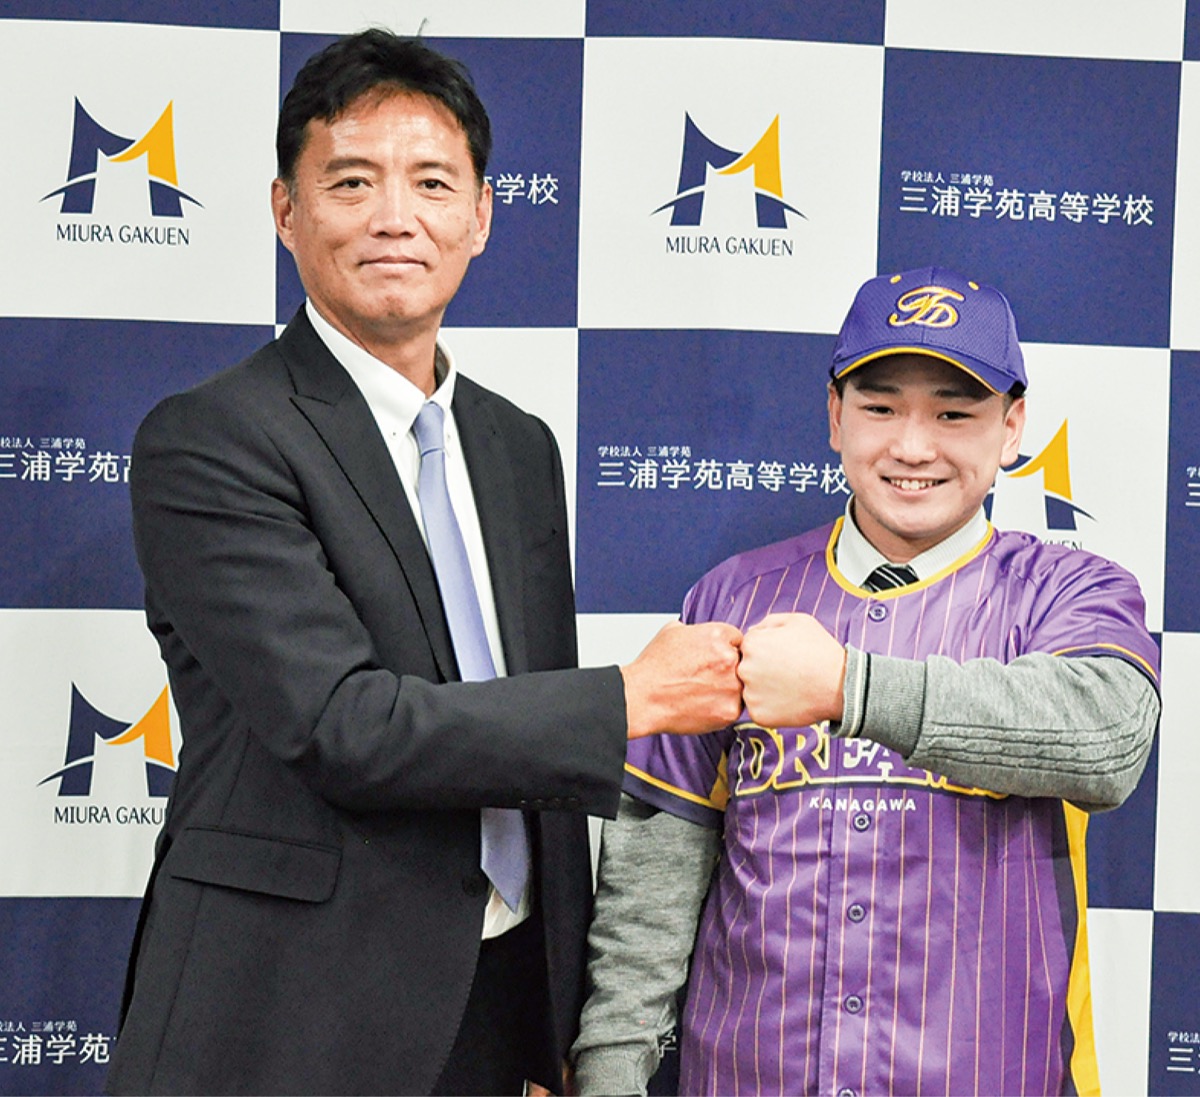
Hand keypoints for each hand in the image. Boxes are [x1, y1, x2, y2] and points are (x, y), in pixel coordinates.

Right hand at [621, 620, 743, 737]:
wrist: (642, 697)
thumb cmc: (653, 667)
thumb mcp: (672, 631)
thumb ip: (696, 629)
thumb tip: (703, 632)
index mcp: (717, 635)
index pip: (738, 640)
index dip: (725, 649)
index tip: (714, 659)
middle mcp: (728, 658)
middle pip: (743, 663)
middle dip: (729, 669)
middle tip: (707, 677)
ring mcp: (731, 686)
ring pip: (741, 687)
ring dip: (727, 689)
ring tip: (701, 692)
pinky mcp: (729, 710)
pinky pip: (735, 707)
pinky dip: (721, 707)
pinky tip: (702, 704)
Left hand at [738, 613, 845, 728]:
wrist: (839, 686)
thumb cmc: (820, 651)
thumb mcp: (797, 621)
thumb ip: (769, 622)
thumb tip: (752, 631)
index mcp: (751, 643)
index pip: (747, 647)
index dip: (766, 651)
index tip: (783, 656)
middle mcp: (744, 668)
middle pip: (745, 668)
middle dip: (761, 670)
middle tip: (786, 673)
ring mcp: (750, 693)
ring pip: (750, 690)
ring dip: (763, 689)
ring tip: (788, 687)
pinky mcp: (758, 714)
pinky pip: (758, 709)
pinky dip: (771, 707)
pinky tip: (788, 700)